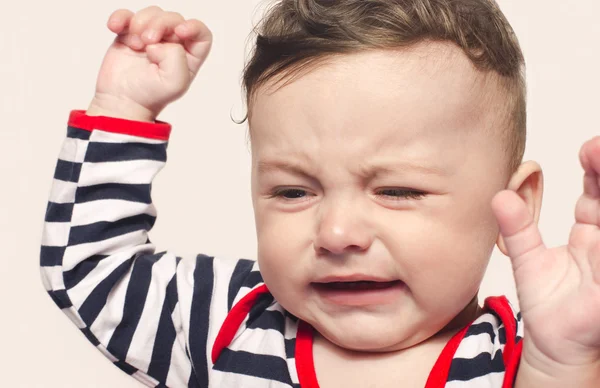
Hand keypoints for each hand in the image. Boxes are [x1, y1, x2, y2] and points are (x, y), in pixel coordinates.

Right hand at [87, 6, 212, 121]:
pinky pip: (126, 16)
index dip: (194, 27)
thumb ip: (176, 58)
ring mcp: (151, 38)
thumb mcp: (175, 83)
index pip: (201, 34)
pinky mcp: (130, 35)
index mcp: (189, 57)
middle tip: (148, 41)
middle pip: (174, 19)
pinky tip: (115, 27)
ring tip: (136, 44)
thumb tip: (158, 44)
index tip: (180, 31)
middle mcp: (172, 45)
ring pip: (152, 13)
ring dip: (141, 22)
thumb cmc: (150, 96)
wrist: (122, 101)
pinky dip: (120, 18)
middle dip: (160, 24)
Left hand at [492, 137, 599, 376]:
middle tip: (596, 148)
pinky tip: (595, 235)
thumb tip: (499, 195)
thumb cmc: (547, 303)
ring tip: (598, 161)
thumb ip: (517, 227)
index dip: (598, 168)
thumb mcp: (527, 258)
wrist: (553, 346)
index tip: (588, 148)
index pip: (599, 191)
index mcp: (591, 232)